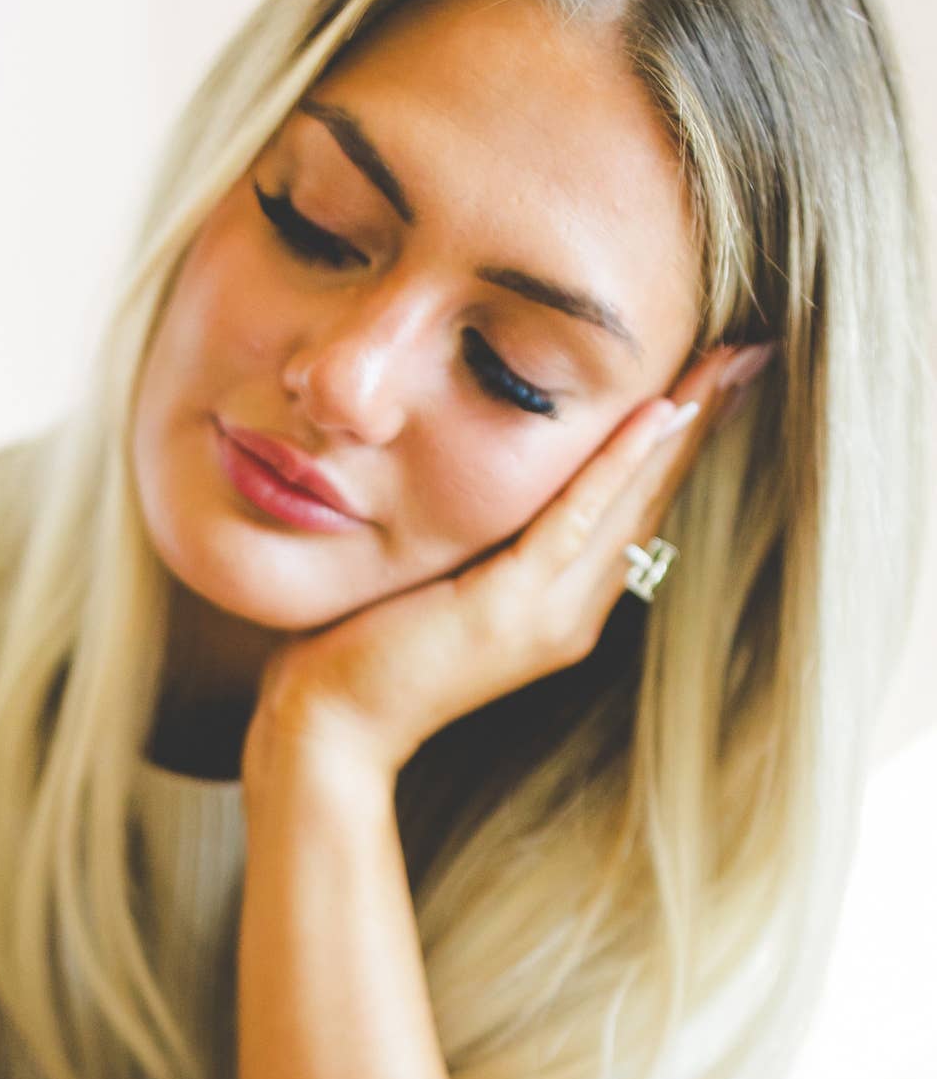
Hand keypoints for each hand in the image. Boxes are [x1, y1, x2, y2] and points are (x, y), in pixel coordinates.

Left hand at [239, 339, 777, 797]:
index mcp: (559, 608)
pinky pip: (576, 521)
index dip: (676, 446)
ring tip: (727, 363)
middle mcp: (570, 615)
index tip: (714, 378)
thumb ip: (478, 541)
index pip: (630, 511)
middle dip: (700, 424)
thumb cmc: (361, 652)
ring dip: (681, 430)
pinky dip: (617, 465)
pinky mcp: (507, 608)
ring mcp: (546, 616)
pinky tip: (656, 411)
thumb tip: (481, 480)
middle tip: (749, 351)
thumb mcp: (437, 582)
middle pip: (650, 502)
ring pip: (629, 505)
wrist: (328, 726)